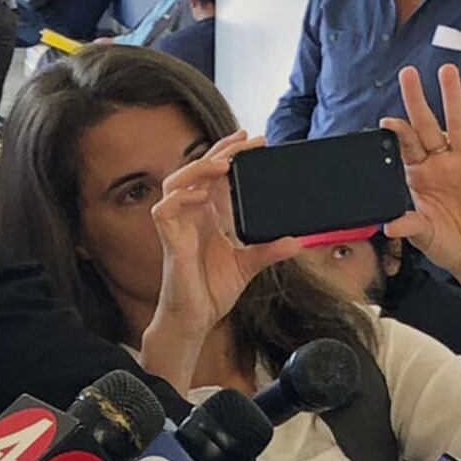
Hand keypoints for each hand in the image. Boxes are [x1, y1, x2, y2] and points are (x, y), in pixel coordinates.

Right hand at [138, 134, 309, 387]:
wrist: (197, 318)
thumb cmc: (213, 291)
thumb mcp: (249, 265)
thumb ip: (270, 250)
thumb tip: (297, 241)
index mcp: (209, 216)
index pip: (215, 175)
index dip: (230, 155)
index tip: (254, 142)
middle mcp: (192, 215)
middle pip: (198, 170)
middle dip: (220, 152)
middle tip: (246, 141)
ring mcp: (178, 226)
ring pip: (176, 182)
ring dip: (198, 169)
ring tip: (222, 164)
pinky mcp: (170, 241)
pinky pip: (164, 210)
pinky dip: (179, 199)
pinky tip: (198, 195)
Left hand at [383, 63, 460, 277]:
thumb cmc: (447, 243)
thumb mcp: (423, 236)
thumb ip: (409, 226)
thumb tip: (390, 225)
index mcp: (419, 176)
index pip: (406, 146)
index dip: (398, 132)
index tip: (389, 121)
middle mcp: (440, 164)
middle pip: (427, 125)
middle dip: (418, 99)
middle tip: (409, 74)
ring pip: (458, 124)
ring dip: (453, 99)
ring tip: (448, 73)